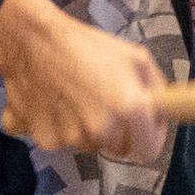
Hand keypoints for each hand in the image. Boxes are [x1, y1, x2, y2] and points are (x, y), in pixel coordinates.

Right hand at [0, 0, 166, 159]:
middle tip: (106, 103)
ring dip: (88, 128)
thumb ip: (156, 89)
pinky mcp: (46, 140)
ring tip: (78, 97)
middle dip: (118, 131)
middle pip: (118, 149)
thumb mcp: (135, 57)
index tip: (144, 128)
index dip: (148, 140)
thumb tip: (162, 112)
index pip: (148, 152)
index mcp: (131, 108)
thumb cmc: (86, 45)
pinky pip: (63, 141)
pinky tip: (58, 102)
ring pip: (90, 144)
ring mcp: (73, 138)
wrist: (32, 41)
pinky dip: (62, 127)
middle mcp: (103, 129)